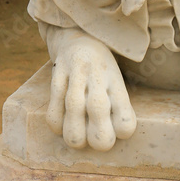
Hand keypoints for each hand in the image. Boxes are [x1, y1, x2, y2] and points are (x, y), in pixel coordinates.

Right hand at [46, 28, 136, 151]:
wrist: (80, 37)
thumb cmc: (101, 71)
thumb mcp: (115, 83)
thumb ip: (116, 107)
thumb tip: (113, 137)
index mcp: (116, 81)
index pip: (124, 108)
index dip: (124, 128)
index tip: (120, 132)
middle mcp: (98, 75)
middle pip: (99, 107)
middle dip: (99, 134)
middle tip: (99, 144)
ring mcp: (77, 72)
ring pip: (74, 105)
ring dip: (75, 130)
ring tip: (78, 142)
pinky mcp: (58, 72)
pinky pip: (55, 99)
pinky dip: (56, 119)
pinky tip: (59, 129)